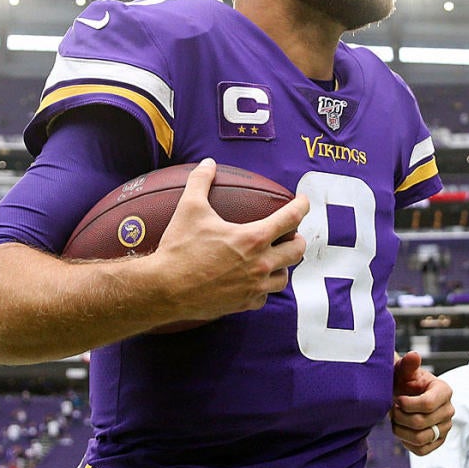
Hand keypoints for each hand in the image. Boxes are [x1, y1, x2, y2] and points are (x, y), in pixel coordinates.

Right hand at [146, 158, 308, 323]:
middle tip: (289, 233)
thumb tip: (207, 163)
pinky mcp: (243, 304)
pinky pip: (264, 297)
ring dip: (283, 265)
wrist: (164, 289)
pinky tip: (255, 282)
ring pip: (284, 277)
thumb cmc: (179, 249)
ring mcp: (253, 287)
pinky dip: (264, 288)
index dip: (301, 206)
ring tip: (275, 258)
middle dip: (297, 239)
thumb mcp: (189, 208)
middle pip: (297, 250)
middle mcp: (260, 264)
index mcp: (253, 238)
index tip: (303, 201)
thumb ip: (200, 181)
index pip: (290, 218)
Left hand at [391, 351, 453, 455]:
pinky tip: (402, 430)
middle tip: (392, 410)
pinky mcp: (438, 442)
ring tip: (395, 420)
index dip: (407, 405)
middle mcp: (449, 410)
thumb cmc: (405, 382)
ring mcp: (445, 428)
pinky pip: (422, 450)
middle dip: (399, 417)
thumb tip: (414, 355)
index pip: (427, 404)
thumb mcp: (404, 371)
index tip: (397, 399)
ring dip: (401, 431)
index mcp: (444, 391)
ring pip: (420, 438)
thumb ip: (408, 365)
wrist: (405, 395)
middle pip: (420, 423)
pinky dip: (407, 442)